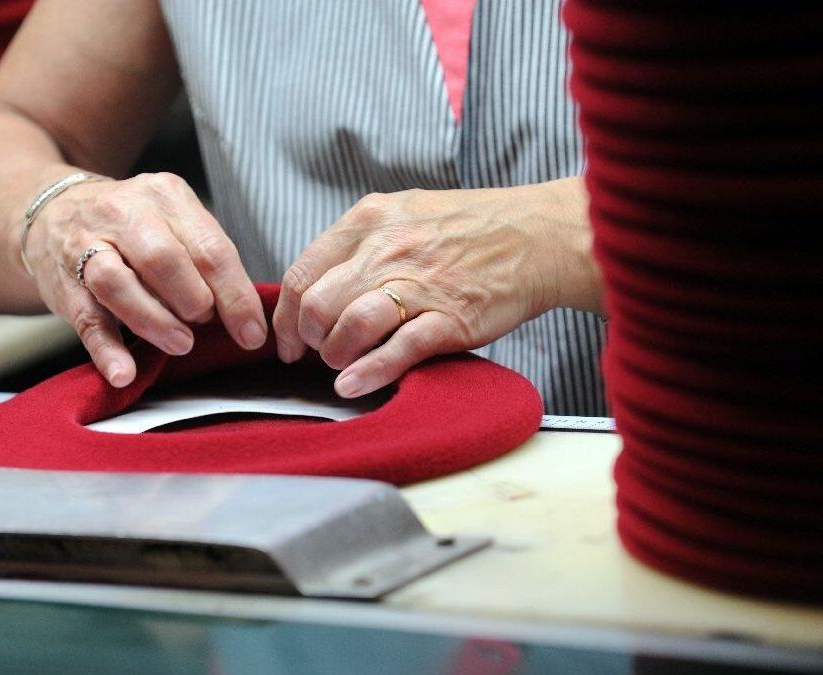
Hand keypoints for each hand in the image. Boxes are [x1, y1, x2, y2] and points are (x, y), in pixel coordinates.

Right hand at [23, 171, 266, 386]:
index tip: (253, 334)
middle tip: (204, 325)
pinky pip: (86, 319)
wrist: (53, 212)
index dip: (236, 297)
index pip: (211, 249)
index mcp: (166, 196)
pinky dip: (106, 349)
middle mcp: (125, 213)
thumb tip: (244, 315)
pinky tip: (123, 373)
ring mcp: (87, 245)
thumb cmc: (133, 228)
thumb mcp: (174, 222)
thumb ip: (205, 260)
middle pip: (165, 260)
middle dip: (194, 301)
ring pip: (118, 283)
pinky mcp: (64, 282)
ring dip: (155, 321)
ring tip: (180, 343)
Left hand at [272, 177, 599, 397]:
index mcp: (370, 221)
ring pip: (349, 326)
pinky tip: (353, 384)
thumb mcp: (404, 212)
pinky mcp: (448, 318)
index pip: (304, 272)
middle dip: (308, 339)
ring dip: (335, 355)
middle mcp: (387, 250)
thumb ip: (360, 242)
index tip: (287, 338)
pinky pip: (396, 350)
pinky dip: (368, 372)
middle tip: (317, 353)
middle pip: (317, 304)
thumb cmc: (471, 227)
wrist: (536, 236)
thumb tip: (320, 281)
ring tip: (342, 365)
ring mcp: (418, 285)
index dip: (287, 315)